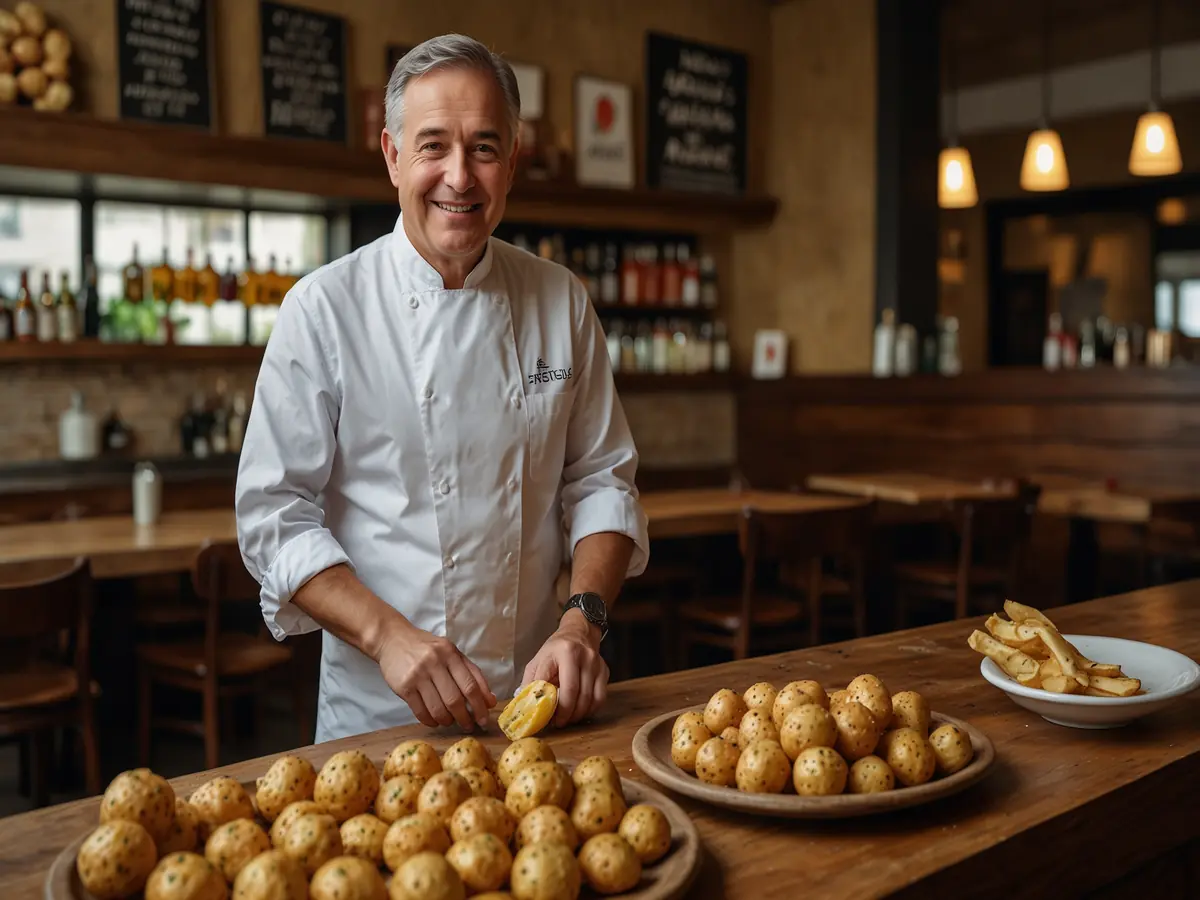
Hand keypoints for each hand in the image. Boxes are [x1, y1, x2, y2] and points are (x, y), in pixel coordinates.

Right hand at [375, 619, 496, 730]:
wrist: (393, 639)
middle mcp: (435, 663)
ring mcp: (418, 675)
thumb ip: (471, 673)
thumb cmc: (427, 648)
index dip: (480, 706)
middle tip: (468, 725)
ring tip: (450, 722)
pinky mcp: (404, 687)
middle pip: (455, 700)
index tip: (484, 719)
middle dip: (465, 718)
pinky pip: (420, 712)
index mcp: (450, 654)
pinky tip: (435, 721)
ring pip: (438, 708)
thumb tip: (490, 700)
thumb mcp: (451, 652)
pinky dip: (430, 721)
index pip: (470, 685)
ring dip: (447, 721)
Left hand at [522, 609, 607, 726]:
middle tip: (559, 723)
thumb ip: (531, 682)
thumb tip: (526, 707)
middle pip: (577, 694)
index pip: (558, 685)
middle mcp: (583, 656)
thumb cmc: (555, 649)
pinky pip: (601, 697)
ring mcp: (596, 663)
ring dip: (579, 714)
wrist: (578, 632)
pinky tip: (581, 711)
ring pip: (591, 698)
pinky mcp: (605, 670)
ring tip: (569, 718)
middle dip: (567, 714)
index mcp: (563, 652)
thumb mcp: (537, 661)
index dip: (553, 707)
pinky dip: (591, 709)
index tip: (548, 719)